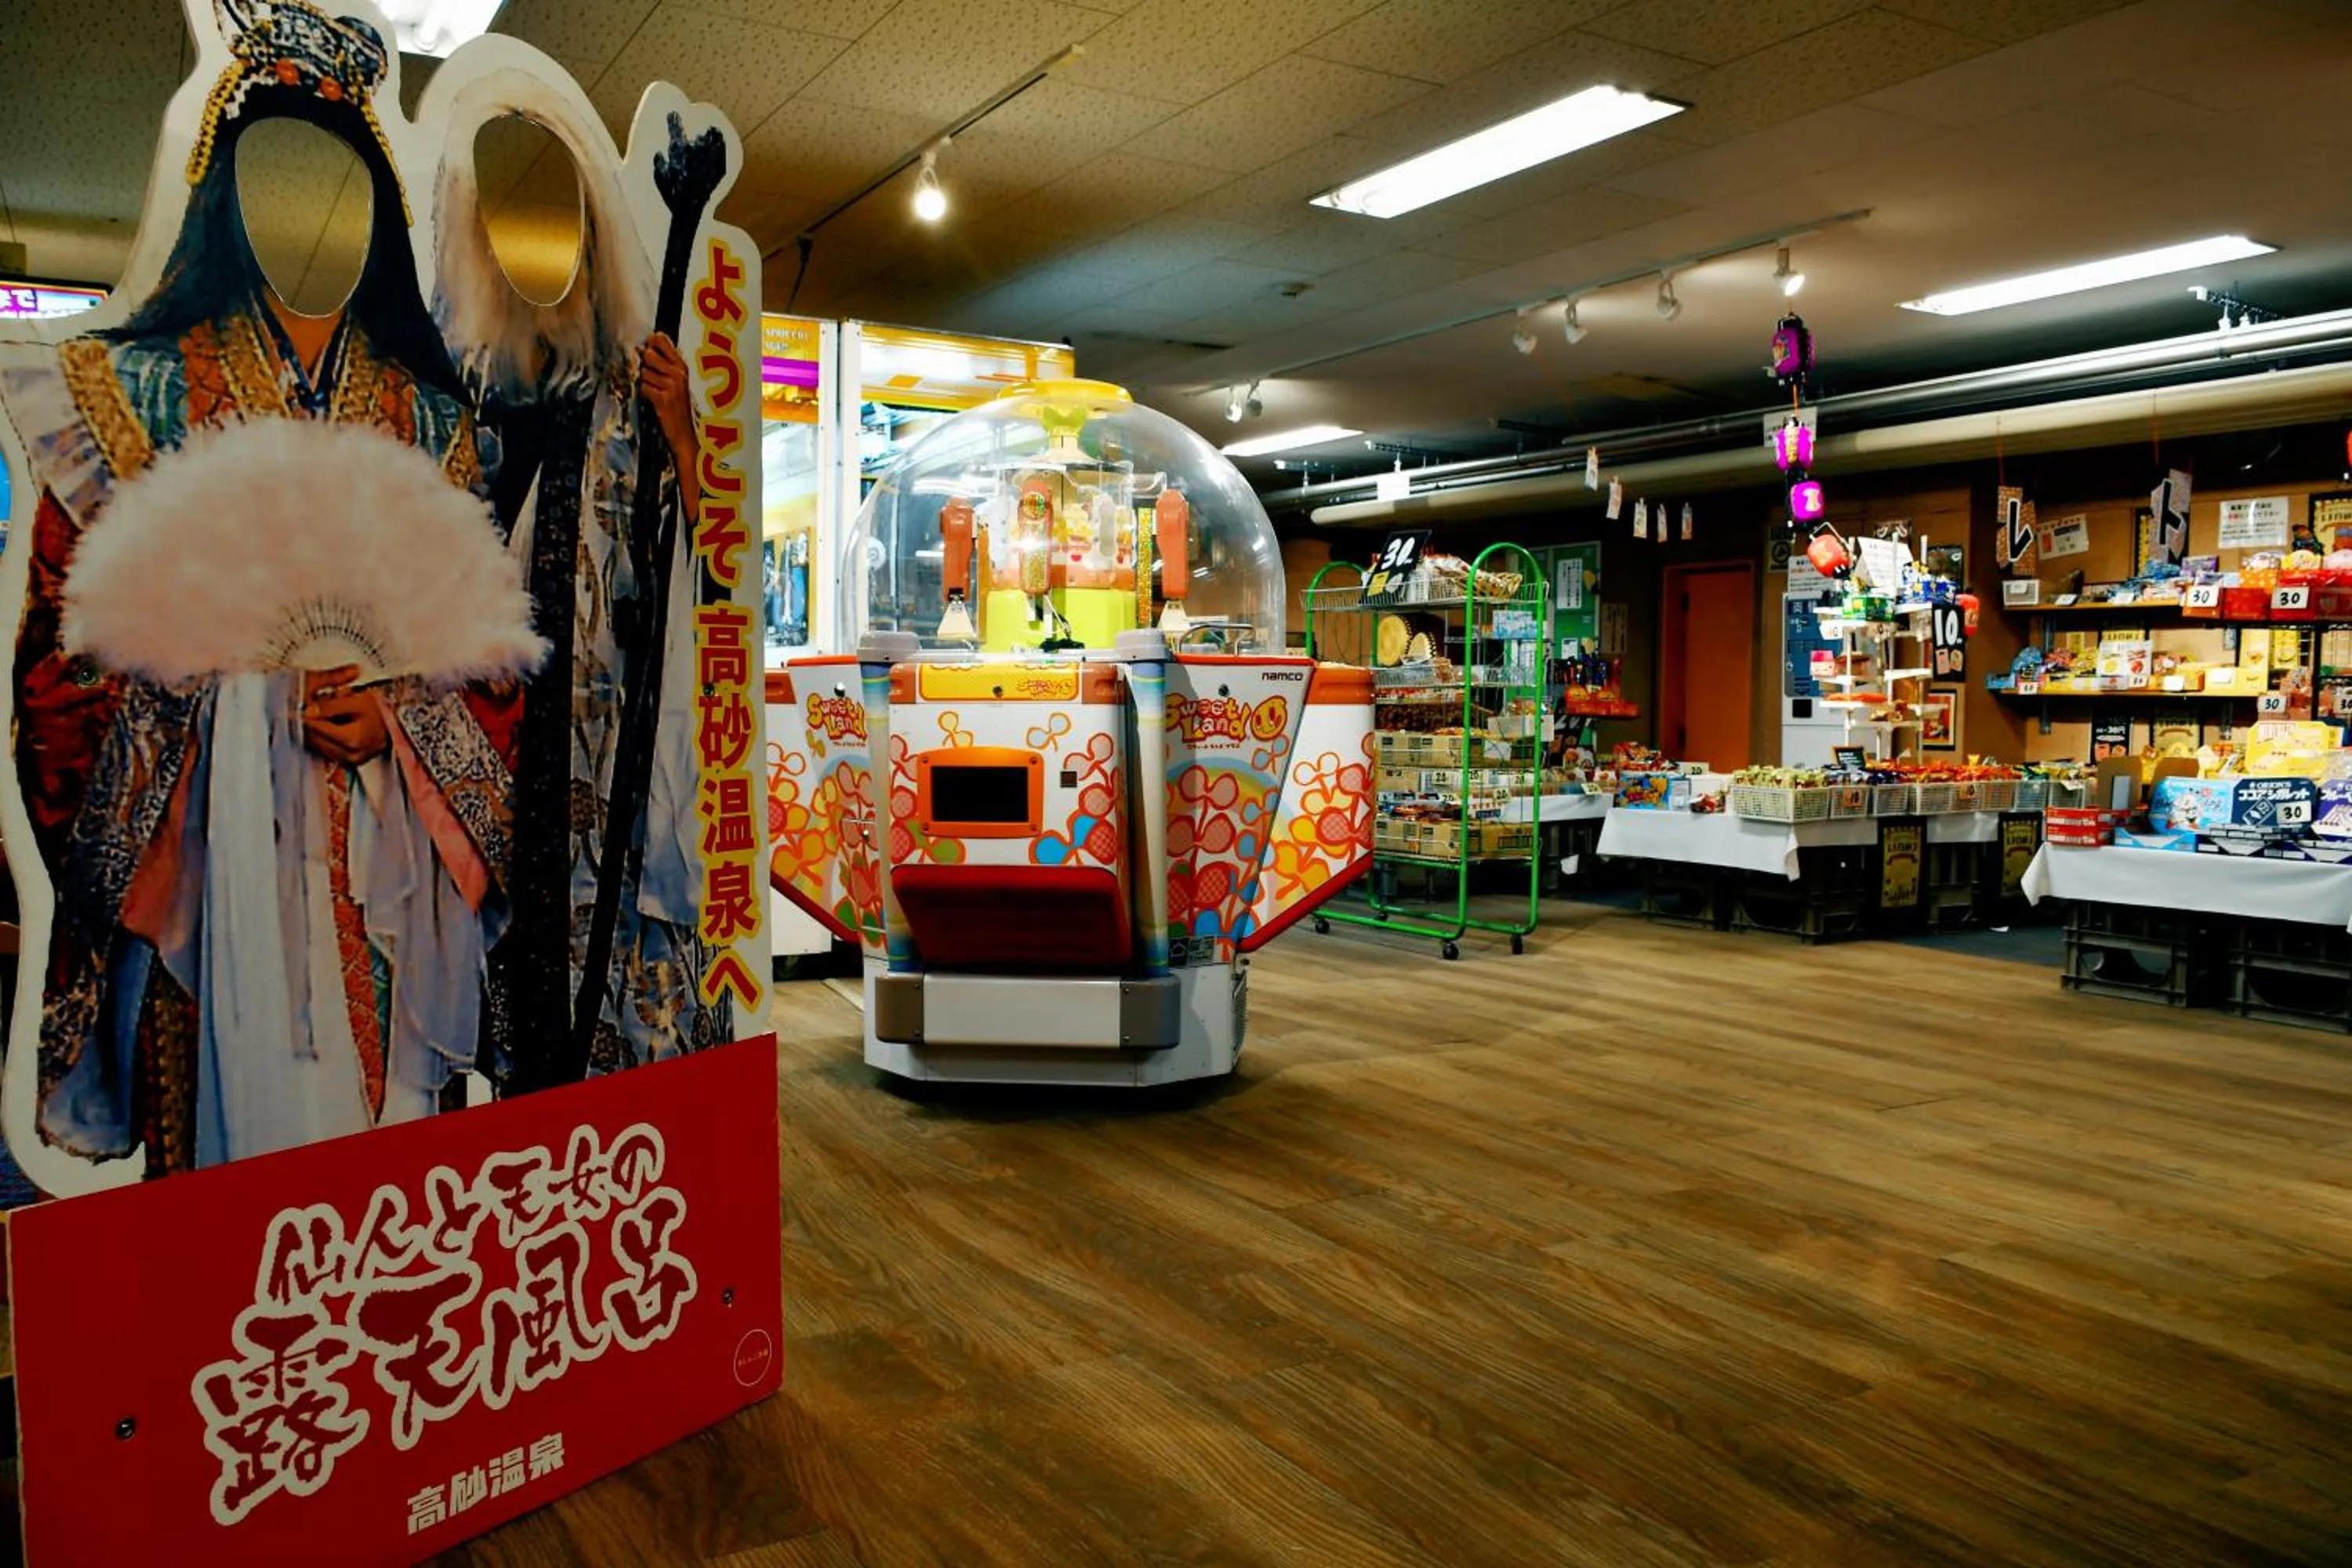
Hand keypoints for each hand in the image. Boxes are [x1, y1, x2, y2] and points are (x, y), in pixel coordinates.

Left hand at [302, 664, 391, 766]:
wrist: (402, 722)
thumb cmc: (384, 710)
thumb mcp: (358, 700)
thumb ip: (331, 706)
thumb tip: (308, 712)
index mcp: (353, 739)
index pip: (317, 727)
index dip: (308, 714)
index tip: (304, 705)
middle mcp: (351, 755)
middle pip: (316, 738)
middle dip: (313, 722)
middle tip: (317, 706)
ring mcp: (351, 761)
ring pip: (319, 745)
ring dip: (318, 730)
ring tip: (331, 716)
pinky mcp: (351, 762)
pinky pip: (328, 750)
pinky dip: (326, 738)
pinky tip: (334, 726)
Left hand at [639, 332, 697, 469]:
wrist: (685, 435)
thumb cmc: (678, 408)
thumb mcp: (677, 383)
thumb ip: (666, 364)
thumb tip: (645, 348)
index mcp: (682, 366)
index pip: (661, 340)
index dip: (650, 342)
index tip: (649, 348)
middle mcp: (678, 373)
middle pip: (648, 354)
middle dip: (644, 365)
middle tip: (652, 378)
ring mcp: (672, 386)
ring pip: (644, 373)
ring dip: (645, 383)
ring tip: (656, 392)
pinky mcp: (663, 399)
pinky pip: (644, 388)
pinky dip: (645, 394)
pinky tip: (654, 401)